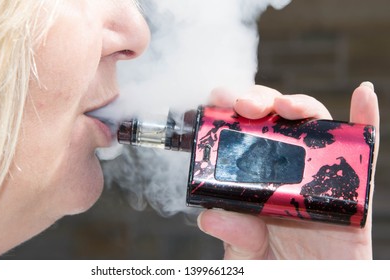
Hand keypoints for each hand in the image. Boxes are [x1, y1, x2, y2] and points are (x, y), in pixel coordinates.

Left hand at [199, 83, 379, 258]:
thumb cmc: (276, 265)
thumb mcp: (245, 251)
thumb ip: (232, 232)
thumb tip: (211, 215)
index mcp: (256, 176)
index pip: (244, 132)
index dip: (231, 110)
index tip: (218, 99)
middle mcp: (287, 167)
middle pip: (276, 120)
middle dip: (259, 103)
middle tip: (243, 106)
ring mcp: (319, 173)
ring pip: (314, 126)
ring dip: (300, 106)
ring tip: (285, 106)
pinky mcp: (352, 187)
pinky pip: (364, 149)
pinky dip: (366, 120)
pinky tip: (363, 94)